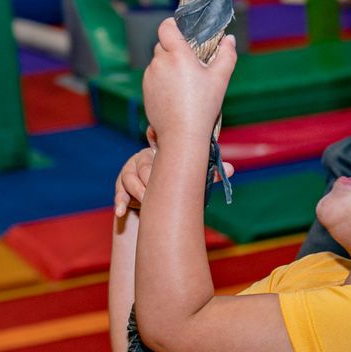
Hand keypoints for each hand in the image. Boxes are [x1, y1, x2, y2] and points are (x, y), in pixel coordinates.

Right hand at [114, 128, 233, 214]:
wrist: (153, 205)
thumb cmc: (174, 187)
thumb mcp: (189, 180)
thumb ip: (208, 175)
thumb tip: (232, 170)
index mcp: (157, 153)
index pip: (156, 145)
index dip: (155, 141)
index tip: (155, 139)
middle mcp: (141, 159)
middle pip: (143, 166)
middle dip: (150, 179)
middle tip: (158, 190)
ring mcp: (129, 173)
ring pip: (129, 179)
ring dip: (137, 192)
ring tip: (144, 202)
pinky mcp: (121, 189)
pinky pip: (118, 193)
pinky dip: (120, 202)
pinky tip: (121, 211)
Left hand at [142, 19, 236, 150]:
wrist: (182, 135)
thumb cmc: (203, 106)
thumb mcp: (220, 79)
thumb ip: (227, 54)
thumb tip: (229, 39)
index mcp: (178, 54)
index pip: (166, 27)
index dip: (172, 25)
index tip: (181, 30)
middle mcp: (160, 62)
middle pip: (163, 46)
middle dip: (174, 50)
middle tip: (190, 64)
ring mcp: (150, 76)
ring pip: (158, 62)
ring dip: (168, 66)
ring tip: (184, 84)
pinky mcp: (145, 90)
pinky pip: (153, 78)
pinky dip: (161, 81)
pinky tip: (175, 95)